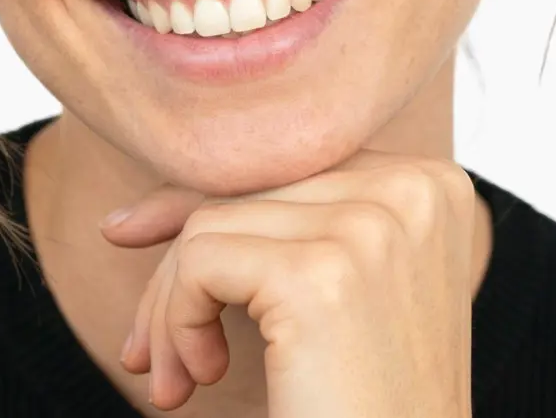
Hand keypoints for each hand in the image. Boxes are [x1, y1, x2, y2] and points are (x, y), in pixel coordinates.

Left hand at [99, 150, 476, 417]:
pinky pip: (198, 261)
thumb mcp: (329, 292)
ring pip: (210, 222)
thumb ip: (267, 227)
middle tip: (152, 351)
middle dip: (180, 269)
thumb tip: (126, 218)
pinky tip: (203, 376)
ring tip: (180, 379)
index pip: (287, 161)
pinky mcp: (318, 276)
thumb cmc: (365, 405)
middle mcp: (411, 190)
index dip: (204, 205)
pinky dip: (176, 322)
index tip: (133, 239)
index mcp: (429, 185)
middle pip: (247, 188)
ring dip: (171, 306)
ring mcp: (371, 227)